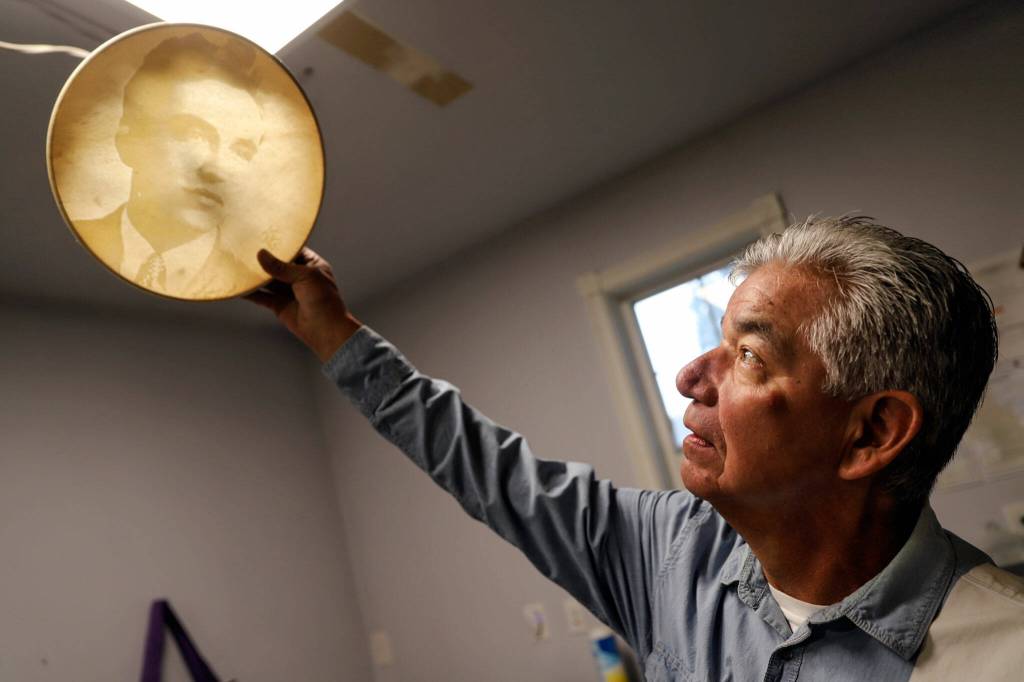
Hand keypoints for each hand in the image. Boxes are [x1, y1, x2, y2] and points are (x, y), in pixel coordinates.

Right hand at [246, 247, 361, 361]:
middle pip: (277, 265)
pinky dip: (251, 292)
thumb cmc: (324, 301)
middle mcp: (299, 277)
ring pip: (267, 280)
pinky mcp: (279, 305)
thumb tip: (261, 254)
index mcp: (311, 265)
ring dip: (255, 276)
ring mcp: (288, 291)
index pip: (293, 250)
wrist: (326, 331)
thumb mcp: (305, 277)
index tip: (261, 236)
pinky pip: (262, 296)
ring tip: (237, 266)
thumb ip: (282, 267)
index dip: (279, 244)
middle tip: (244, 249)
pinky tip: (240, 287)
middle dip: (263, 259)